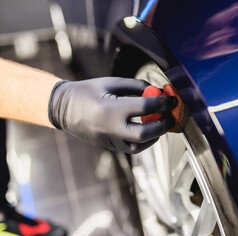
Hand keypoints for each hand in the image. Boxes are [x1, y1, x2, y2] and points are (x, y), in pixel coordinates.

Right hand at [48, 77, 176, 152]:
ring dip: (155, 136)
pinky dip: (144, 141)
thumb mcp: (110, 82)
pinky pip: (131, 149)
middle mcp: (109, 128)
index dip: (163, 103)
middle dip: (163, 125)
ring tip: (160, 123)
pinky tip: (148, 130)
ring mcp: (108, 140)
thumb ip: (135, 86)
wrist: (63, 109)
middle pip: (145, 133)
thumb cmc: (87, 92)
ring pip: (140, 146)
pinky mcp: (108, 147)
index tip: (172, 100)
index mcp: (110, 108)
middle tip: (169, 116)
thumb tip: (157, 91)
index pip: (145, 107)